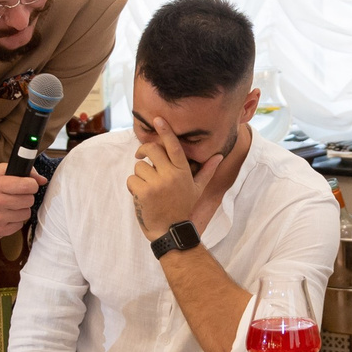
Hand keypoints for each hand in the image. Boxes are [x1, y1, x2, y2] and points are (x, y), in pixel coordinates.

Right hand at [0, 162, 40, 238]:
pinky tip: (5, 215)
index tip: (26, 185)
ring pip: (26, 214)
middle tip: (16, 196)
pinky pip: (19, 226)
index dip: (30, 184)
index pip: (28, 185)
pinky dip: (15, 220)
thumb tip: (42, 180)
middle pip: (29, 200)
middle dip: (25, 197)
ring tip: (10, 206)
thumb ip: (20, 171)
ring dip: (21, 209)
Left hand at [126, 116, 221, 240]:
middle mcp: (171, 175)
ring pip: (139, 166)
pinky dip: (133, 187)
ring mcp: (157, 183)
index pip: (173, 146)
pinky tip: (142, 196)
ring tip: (148, 188)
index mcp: (183, 171)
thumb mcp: (197, 189)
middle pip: (151, 150)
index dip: (165, 131)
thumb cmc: (183, 208)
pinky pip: (131, 179)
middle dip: (143, 152)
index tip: (157, 119)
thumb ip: (206, 171)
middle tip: (140, 157)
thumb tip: (219, 156)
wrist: (171, 231)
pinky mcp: (143, 192)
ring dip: (139, 176)